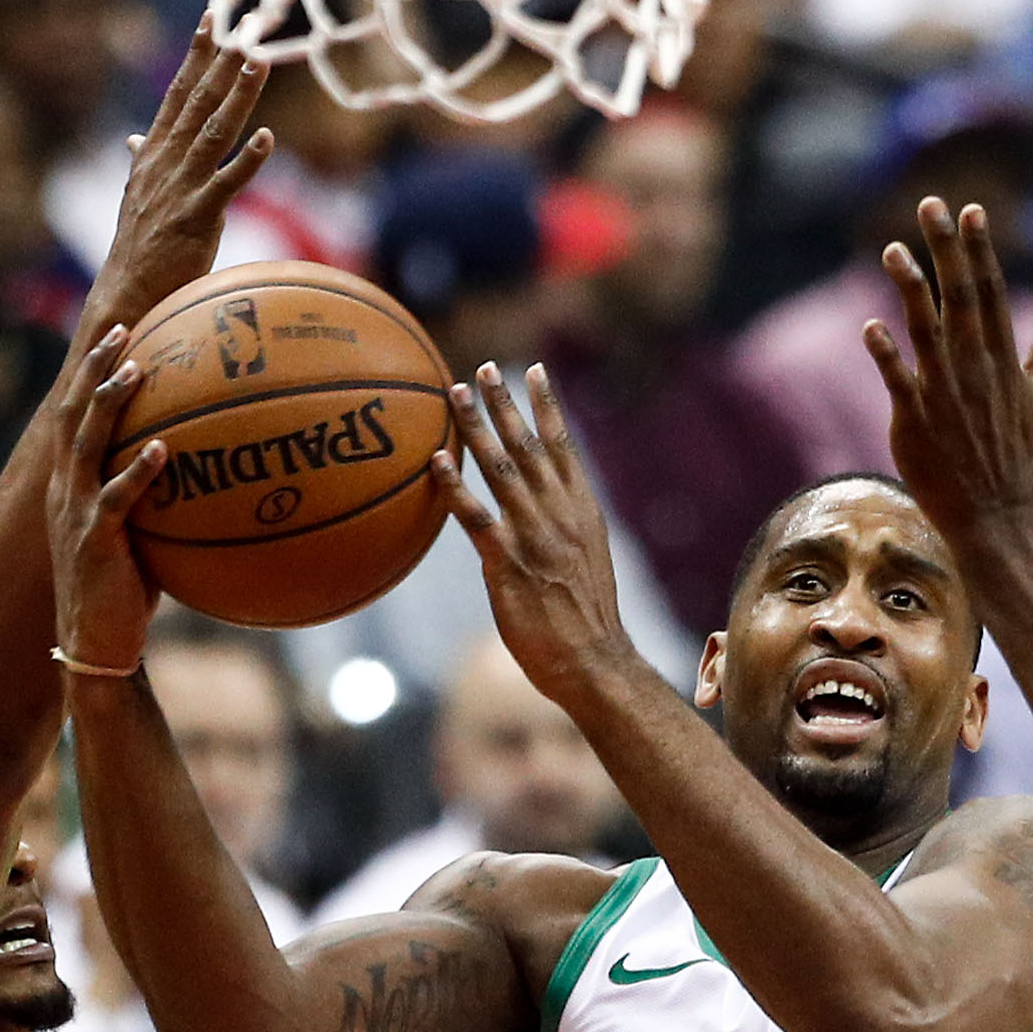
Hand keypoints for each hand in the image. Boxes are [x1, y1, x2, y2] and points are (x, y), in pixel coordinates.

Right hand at [45, 326, 162, 672]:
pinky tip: (162, 449)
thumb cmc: (125, 589)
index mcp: (73, 484)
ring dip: (112, 404)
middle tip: (119, 328)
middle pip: (75, 414)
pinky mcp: (94, 543)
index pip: (76, 414)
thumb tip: (206, 467)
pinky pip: (117, 500)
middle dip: (95, 368)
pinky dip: (137, 471)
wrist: (96, 642)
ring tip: (138, 370)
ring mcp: (77, 514)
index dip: (91, 372)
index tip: (117, 331)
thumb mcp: (138, 533)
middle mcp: (66, 490)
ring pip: (88, 446)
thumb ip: (157, 497)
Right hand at [85, 21, 275, 339]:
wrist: (125, 293)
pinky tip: (267, 137)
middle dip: (221, 62)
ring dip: (238, 95)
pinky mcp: (196, 218)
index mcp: (154, 154)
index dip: (196, 56)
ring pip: (214, 132)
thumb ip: (142, 162)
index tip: (212, 19)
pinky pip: (226, 183)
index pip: (177, 94)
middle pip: (198, 102)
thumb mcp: (139, 196)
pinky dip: (248, 160)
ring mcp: (181, 188)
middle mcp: (165, 163)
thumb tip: (135, 138)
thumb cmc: (139, 248)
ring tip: (259, 62)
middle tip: (246, 26)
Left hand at [432, 362, 638, 700]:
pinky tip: (436, 462)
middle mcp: (559, 515)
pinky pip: (476, 517)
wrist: (596, 662)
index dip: (547, 406)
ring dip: (476, 428)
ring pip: (501, 469)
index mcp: (582, 510)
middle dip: (505, 404)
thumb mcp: (589, 560)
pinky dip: (455, 487)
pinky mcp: (508, 564)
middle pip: (528, 446)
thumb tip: (548, 509)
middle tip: (483, 369)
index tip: (534, 371)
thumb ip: (567, 527)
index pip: (563, 446)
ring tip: (456, 394)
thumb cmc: (588, 620)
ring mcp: (534, 536)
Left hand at [864, 197, 1032, 532]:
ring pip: (925, 329)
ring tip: (893, 248)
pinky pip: (897, 379)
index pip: (989, 292)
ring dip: (910, 288)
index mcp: (1003, 358)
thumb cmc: (1016, 451)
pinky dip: (885, 353)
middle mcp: (975, 368)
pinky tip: (870, 325)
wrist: (995, 513)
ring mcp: (944, 393)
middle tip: (931, 205)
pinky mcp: (914, 419)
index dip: (978, 249)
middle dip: (946, 249)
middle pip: (958, 297)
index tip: (970, 211)